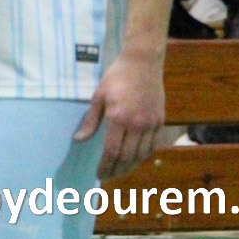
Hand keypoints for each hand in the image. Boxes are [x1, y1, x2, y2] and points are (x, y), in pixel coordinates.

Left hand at [75, 47, 164, 179]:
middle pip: (127, 158)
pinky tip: (135, 158)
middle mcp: (137, 124)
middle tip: (108, 176)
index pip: (112, 152)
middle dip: (116, 171)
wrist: (142, 62)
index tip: (99, 174)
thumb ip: (91, 120)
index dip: (105, 167)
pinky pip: (153, 146)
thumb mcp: (99, 95)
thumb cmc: (117, 76)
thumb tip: (79, 140)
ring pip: (141, 155)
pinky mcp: (160, 121)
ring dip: (130, 167)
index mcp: (118, 117)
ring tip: (120, 170)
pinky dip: (143, 156)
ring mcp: (150, 123)